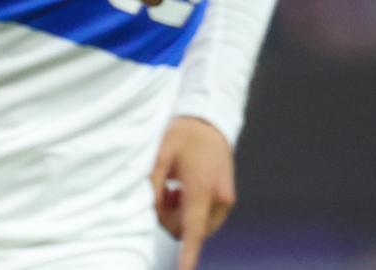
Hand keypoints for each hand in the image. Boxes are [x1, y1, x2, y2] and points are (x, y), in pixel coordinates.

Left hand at [151, 116, 235, 269]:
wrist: (209, 122)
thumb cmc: (182, 135)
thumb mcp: (160, 155)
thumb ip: (153, 185)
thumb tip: (148, 209)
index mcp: (202, 187)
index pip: (193, 228)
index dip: (188, 253)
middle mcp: (219, 198)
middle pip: (191, 230)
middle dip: (171, 220)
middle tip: (161, 194)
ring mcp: (226, 199)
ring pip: (198, 226)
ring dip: (180, 216)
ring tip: (172, 190)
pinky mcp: (227, 199)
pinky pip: (205, 218)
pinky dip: (190, 212)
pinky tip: (181, 192)